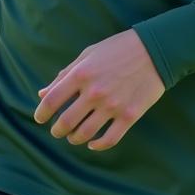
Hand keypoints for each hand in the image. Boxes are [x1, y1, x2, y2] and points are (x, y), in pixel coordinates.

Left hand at [34, 30, 163, 151]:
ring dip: (74, 139)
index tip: (40, 118)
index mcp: (81, 74)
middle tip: (57, 130)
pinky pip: (109, 140)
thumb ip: (65, 75)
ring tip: (73, 136)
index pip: (51, 101)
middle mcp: (95, 92)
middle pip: (65, 122)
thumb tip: (42, 94)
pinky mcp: (129, 116)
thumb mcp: (88, 55)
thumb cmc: (118, 49)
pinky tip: (92, 143)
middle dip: (57, 130)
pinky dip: (97, 146)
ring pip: (84, 134)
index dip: (41, 113)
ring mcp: (112, 106)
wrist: (154, 50)